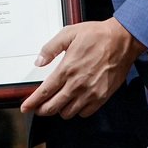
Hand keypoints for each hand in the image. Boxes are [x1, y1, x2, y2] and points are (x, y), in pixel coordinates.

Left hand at [19, 19, 144, 119]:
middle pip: (54, 106)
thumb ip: (50, 48)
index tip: (26, 107)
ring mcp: (91, 93)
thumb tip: (39, 61)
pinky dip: (77, 111)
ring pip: (68, 112)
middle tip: (38, 108)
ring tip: (57, 104)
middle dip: (43, 110)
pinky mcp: (103, 97)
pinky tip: (74, 103)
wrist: (122, 40)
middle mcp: (77, 84)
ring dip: (59, 110)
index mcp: (67, 69)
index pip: (45, 92)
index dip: (33, 102)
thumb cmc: (97, 35)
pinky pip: (85, 113)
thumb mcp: (68, 34)